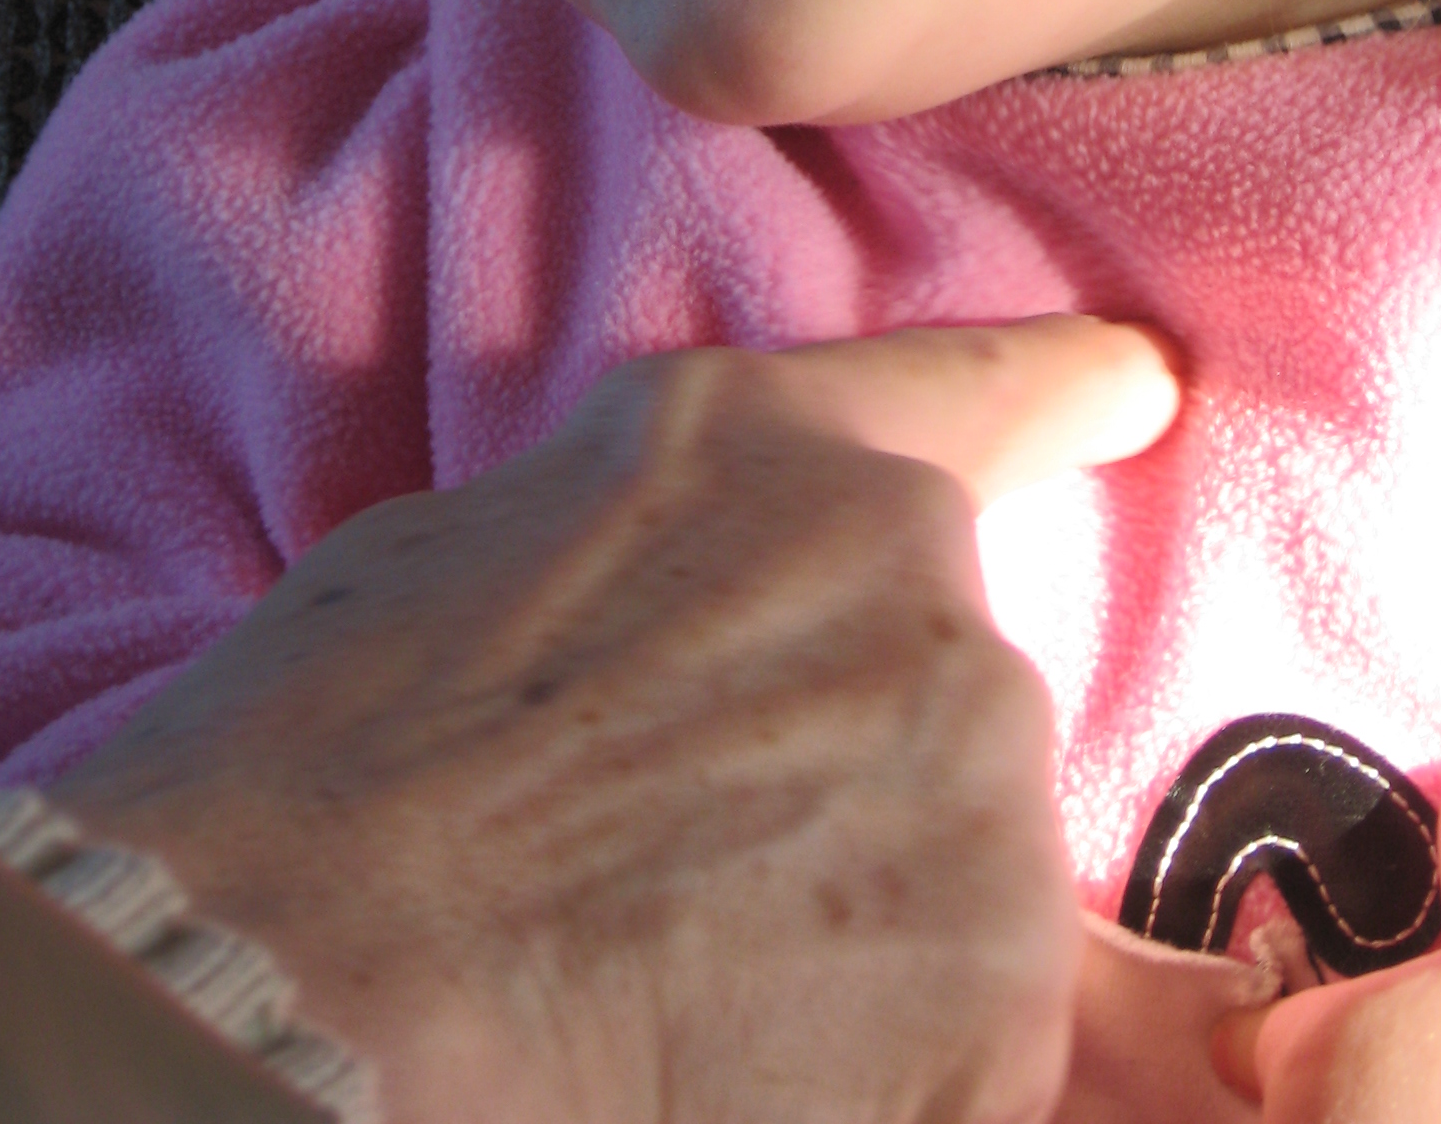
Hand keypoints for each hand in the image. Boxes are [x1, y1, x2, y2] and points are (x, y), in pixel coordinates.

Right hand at [53, 316, 1179, 1123]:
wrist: (304, 977)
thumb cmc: (317, 775)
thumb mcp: (468, 563)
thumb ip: (641, 561)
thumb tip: (664, 630)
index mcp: (775, 456)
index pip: (978, 392)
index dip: (1065, 389)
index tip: (1136, 385)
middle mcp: (916, 583)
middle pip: (944, 695)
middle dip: (850, 785)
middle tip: (680, 880)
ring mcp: (978, 777)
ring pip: (963, 874)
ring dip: (861, 939)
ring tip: (675, 991)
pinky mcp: (1004, 984)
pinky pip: (970, 1038)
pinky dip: (880, 1074)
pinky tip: (726, 1076)